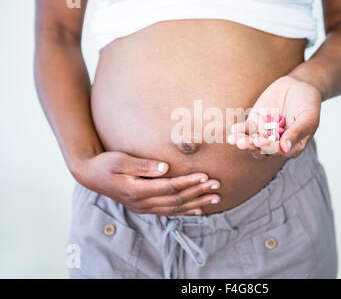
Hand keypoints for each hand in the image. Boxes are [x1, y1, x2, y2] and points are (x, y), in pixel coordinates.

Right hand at [70, 151, 220, 215]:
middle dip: (198, 192)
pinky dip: (185, 211)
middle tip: (217, 185)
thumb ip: (143, 166)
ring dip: (196, 203)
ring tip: (215, 199)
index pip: (169, 187)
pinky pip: (168, 212)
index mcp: (137, 190)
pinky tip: (198, 211)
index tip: (205, 176)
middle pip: (176, 200)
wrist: (91, 175)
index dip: (188, 182)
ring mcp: (143, 207)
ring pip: (175, 208)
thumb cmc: (106, 164)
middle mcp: (142, 203)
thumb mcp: (121, 160)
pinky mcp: (144, 207)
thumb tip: (165, 167)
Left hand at [228, 75, 321, 157]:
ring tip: (234, 139)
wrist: (299, 85)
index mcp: (292, 147)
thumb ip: (297, 132)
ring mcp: (265, 134)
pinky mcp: (256, 123)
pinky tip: (234, 130)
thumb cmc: (308, 102)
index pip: (279, 152)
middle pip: (262, 150)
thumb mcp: (309, 117)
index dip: (269, 148)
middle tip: (242, 143)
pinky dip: (240, 130)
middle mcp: (277, 144)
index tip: (260, 141)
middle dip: (252, 146)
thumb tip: (285, 147)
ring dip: (243, 141)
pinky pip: (246, 129)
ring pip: (252, 142)